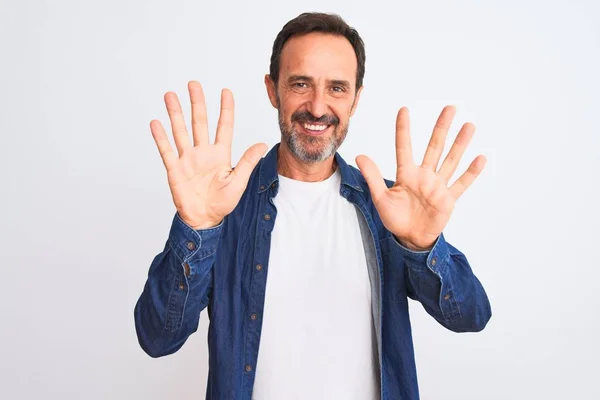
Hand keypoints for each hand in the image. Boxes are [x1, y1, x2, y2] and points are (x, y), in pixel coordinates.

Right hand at [150, 81, 267, 228]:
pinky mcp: (175, 169)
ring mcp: (187, 159)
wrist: (204, 218)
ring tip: (170, 95)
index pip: (223, 126)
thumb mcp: (239, 181)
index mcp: (220, 154)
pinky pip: (166, 150)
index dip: (225, 109)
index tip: (226, 91)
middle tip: (193, 84)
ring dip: (175, 113)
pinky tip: (156, 123)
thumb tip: (262, 144)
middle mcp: (203, 152)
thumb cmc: (222, 202)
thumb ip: (247, 161)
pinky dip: (161, 137)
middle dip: (197, 103)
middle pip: (199, 122)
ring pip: (180, 131)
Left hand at [356, 106, 485, 250]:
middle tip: (450, 108)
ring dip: (460, 144)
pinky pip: (461, 183)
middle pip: (434, 147)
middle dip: (442, 128)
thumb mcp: (380, 198)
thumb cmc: (394, 218)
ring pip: (451, 160)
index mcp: (406, 174)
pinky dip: (471, 172)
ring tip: (469, 126)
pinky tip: (480, 158)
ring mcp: (438, 186)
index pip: (404, 146)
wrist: (410, 238)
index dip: (403, 129)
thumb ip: (373, 177)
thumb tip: (359, 156)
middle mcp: (424, 175)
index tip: (404, 110)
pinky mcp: (448, 199)